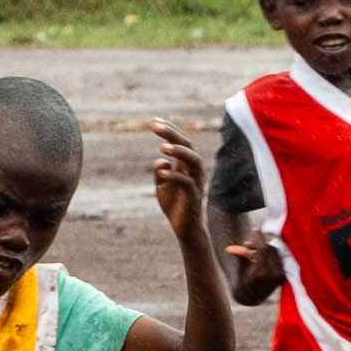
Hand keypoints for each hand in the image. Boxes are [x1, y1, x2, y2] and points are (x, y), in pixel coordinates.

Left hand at [150, 118, 207, 236]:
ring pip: (194, 161)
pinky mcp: (194, 197)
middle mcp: (194, 171)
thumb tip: (161, 161)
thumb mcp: (162, 185)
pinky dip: (175, 176)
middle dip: (172, 134)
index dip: (169, 131)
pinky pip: (188, 183)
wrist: (184, 228)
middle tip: (155, 126)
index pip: (181, 142)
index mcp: (186, 166)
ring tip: (162, 147)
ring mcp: (196, 183)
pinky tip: (162, 172)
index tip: (154, 121)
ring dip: (179, 152)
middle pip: (188, 146)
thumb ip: (161, 171)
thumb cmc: (174, 205)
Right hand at [224, 239, 285, 302]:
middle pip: (270, 249)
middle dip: (261, 242)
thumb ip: (239, 256)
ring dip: (265, 247)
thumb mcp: (240, 268)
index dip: (258, 237)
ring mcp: (280, 275)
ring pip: (275, 252)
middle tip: (250, 241)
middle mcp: (273, 274)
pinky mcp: (283, 275)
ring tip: (253, 250)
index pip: (262, 249)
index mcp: (261, 273)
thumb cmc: (243, 281)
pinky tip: (261, 253)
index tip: (254, 227)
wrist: (252, 298)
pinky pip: (278, 257)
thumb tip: (228, 249)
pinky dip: (271, 253)